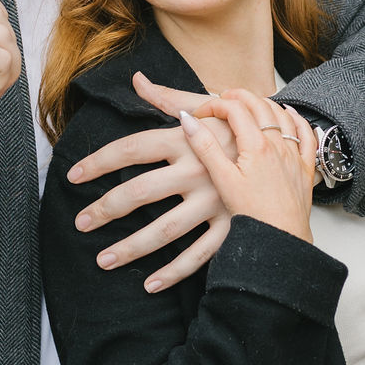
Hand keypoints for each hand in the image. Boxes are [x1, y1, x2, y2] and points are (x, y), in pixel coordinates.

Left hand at [67, 72, 236, 292]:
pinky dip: (175, 272)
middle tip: (81, 222)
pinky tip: (150, 284)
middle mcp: (196, 170)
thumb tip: (137, 80)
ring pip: (165, 229)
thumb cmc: (241, 127)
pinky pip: (200, 254)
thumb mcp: (208, 106)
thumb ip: (168, 97)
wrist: (291, 148)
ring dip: (132, 247)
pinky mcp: (232, 224)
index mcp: (185, 139)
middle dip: (106, 209)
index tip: (74, 176)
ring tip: (103, 260)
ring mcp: (214, 201)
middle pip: (140, 192)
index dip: (99, 162)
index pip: (131, 149)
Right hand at [179, 89, 315, 241]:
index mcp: (256, 146)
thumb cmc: (253, 214)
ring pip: (283, 115)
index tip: (201, 114)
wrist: (281, 237)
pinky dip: (296, 119)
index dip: (214, 105)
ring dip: (264, 104)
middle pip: (259, 104)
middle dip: (238, 96)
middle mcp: (278, 145)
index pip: (234, 109)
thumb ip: (205, 147)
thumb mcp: (222, 179)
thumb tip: (188, 120)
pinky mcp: (305, 166)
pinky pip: (306, 134)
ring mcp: (294, 154)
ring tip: (250, 104)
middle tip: (222, 100)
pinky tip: (290, 115)